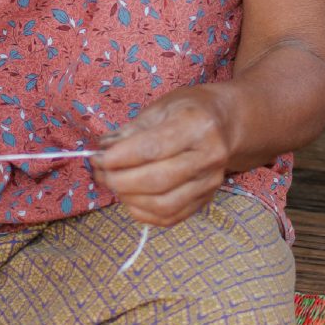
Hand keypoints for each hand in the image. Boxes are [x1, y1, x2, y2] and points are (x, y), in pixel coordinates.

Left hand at [92, 85, 235, 228]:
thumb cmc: (189, 109)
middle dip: (120, 181)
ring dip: (129, 199)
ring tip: (113, 185)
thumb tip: (102, 150)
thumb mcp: (161, 106)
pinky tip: (130, 199)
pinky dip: (143, 213)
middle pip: (158, 180)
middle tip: (100, 173)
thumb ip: (131, 130)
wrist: (226, 123)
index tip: (98, 158)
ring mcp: (210, 182)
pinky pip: (170, 217)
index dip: (120, 157)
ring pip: (164, 204)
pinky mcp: (205, 200)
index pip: (153, 148)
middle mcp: (209, 156)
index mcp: (197, 125)